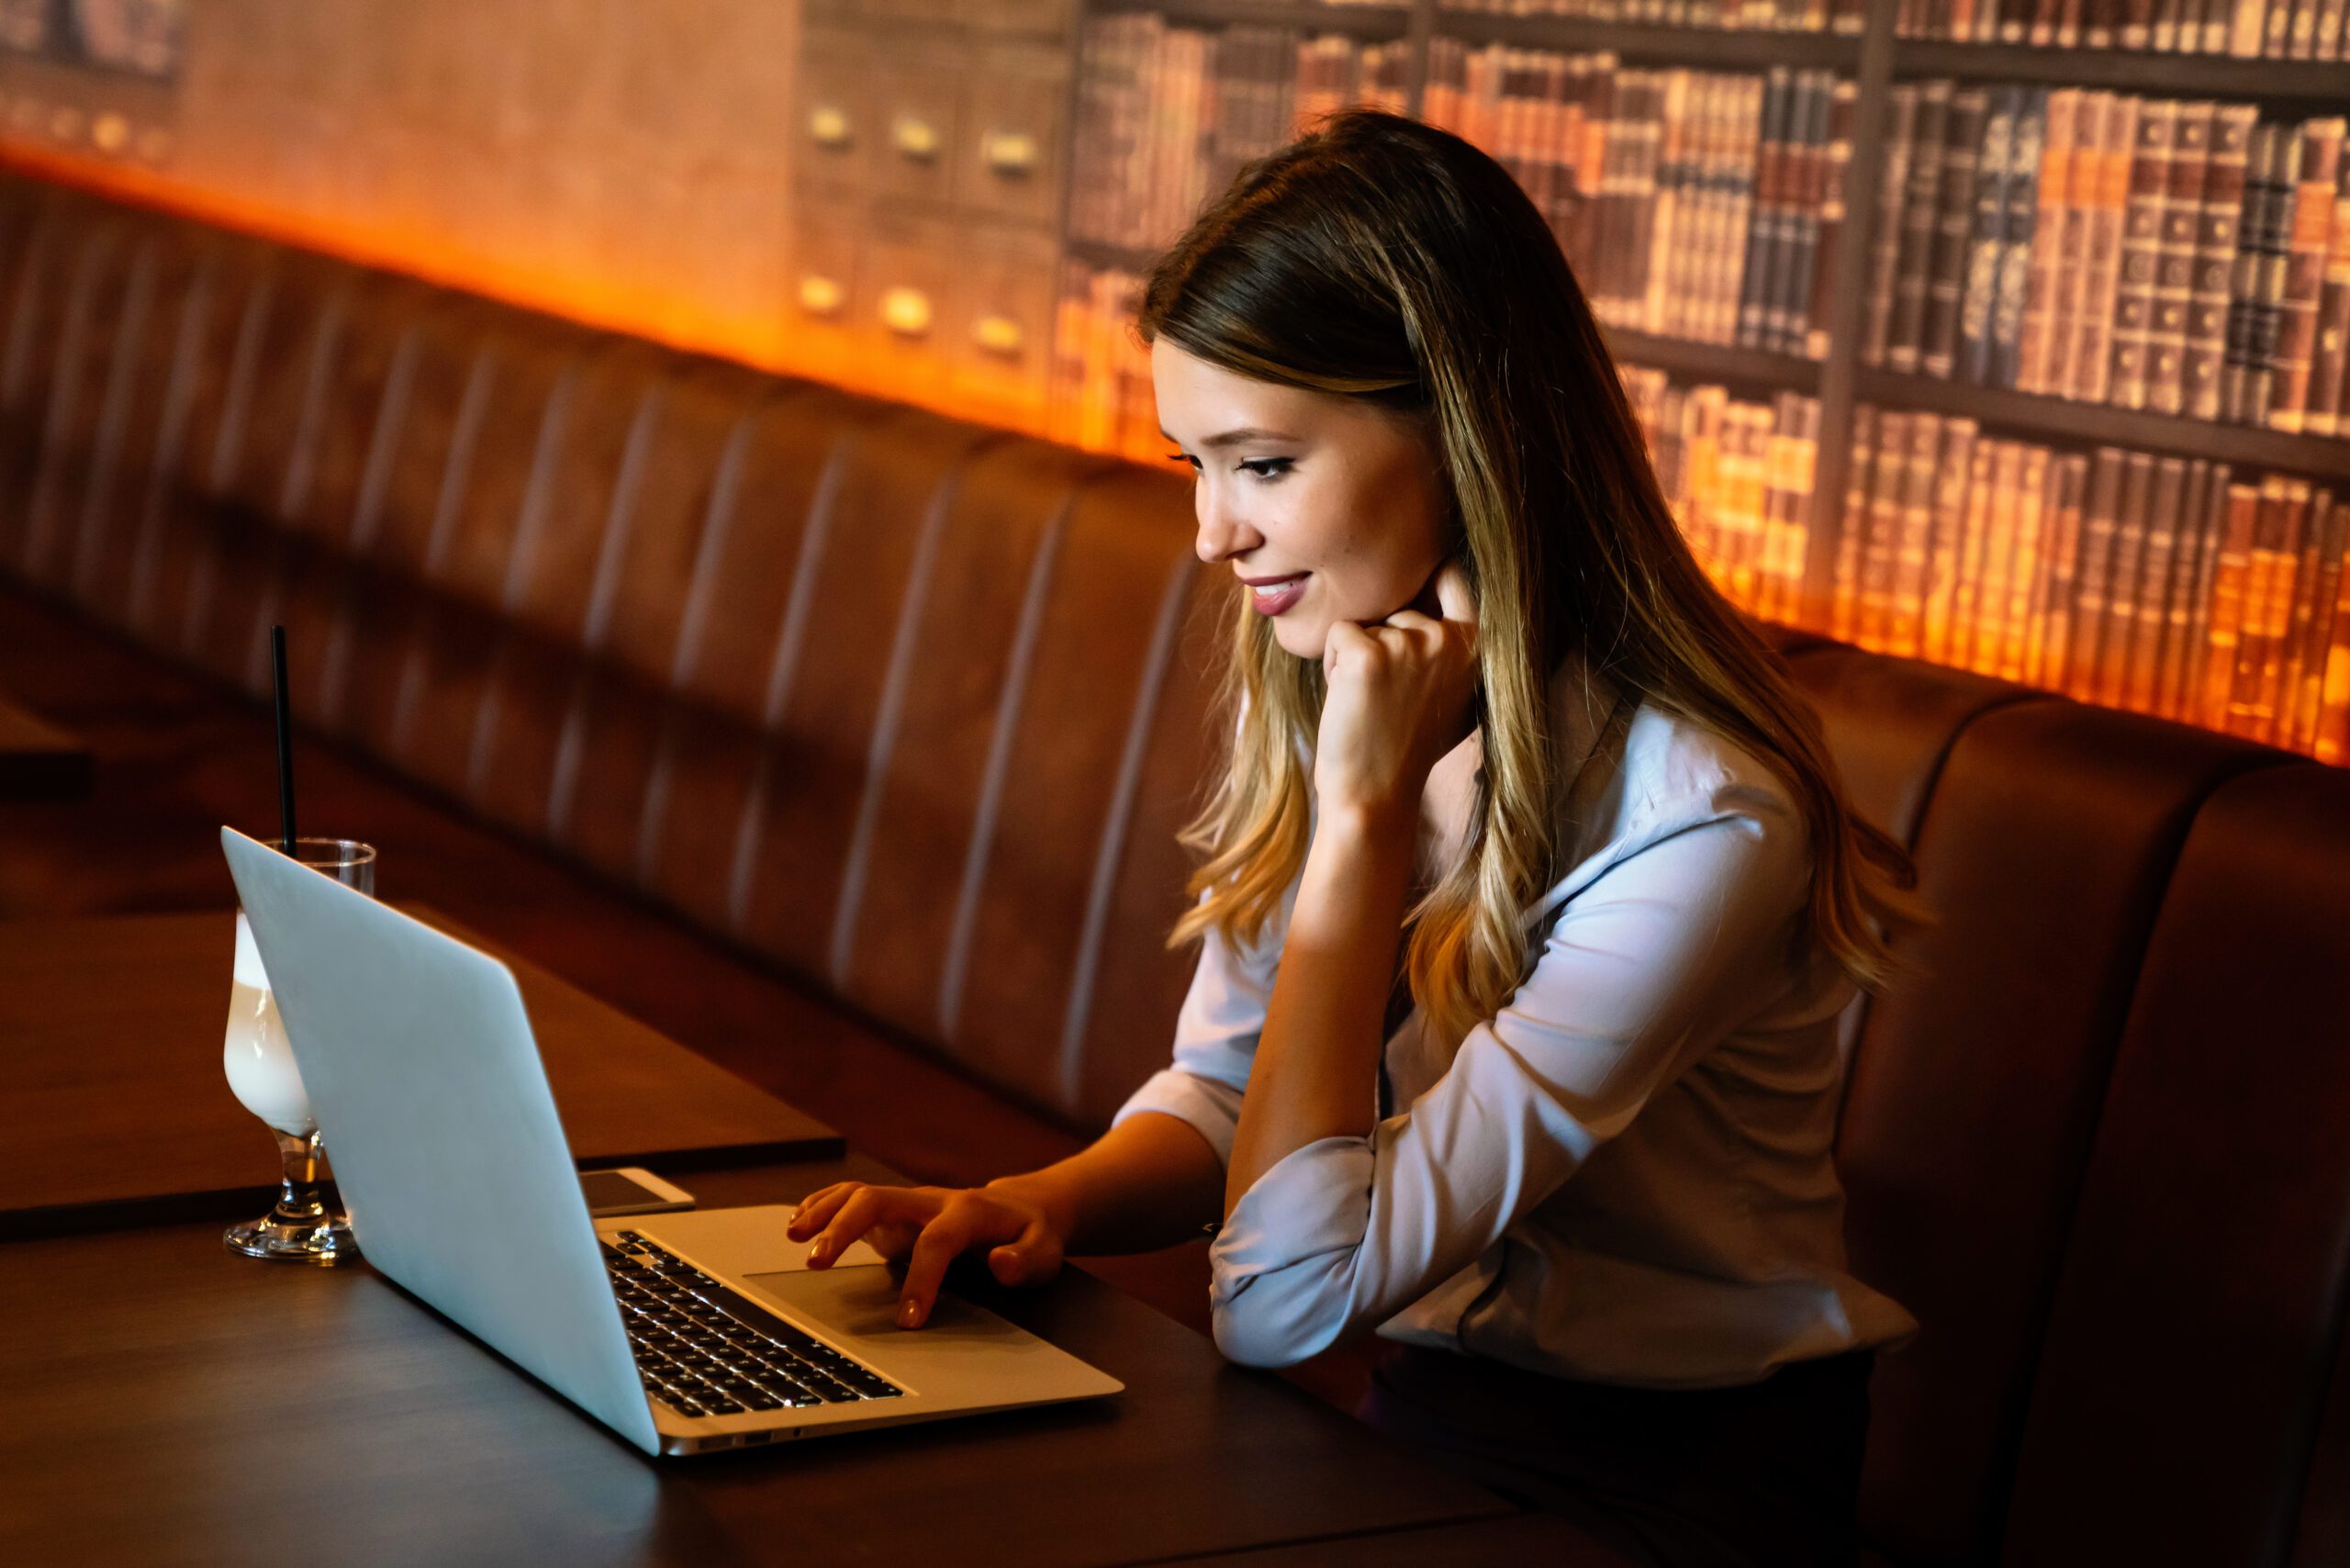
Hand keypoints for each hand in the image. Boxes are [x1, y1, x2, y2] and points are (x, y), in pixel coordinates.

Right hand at [784, 1180, 1066, 1327]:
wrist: (1023, 1207)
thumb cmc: (1031, 1235)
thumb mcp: (1045, 1251)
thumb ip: (1026, 1260)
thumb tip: (1000, 1263)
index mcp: (969, 1211)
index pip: (936, 1241)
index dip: (921, 1279)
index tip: (907, 1320)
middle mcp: (932, 1200)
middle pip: (879, 1198)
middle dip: (844, 1227)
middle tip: (815, 1262)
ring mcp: (911, 1203)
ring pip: (860, 1193)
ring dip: (824, 1210)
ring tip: (792, 1235)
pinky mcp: (896, 1211)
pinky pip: (853, 1198)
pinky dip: (823, 1205)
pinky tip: (799, 1222)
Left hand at [1313, 558, 1478, 824]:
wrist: (1375, 795)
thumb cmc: (1409, 748)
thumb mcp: (1456, 695)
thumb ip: (1456, 649)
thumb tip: (1444, 588)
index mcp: (1478, 645)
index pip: (1451, 575)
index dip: (1426, 574)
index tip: (1415, 576)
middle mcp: (1449, 638)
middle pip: (1398, 604)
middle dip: (1384, 638)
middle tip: (1387, 694)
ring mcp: (1410, 643)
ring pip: (1368, 622)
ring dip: (1358, 656)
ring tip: (1370, 702)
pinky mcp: (1368, 653)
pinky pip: (1339, 634)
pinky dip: (1333, 664)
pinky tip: (1350, 701)